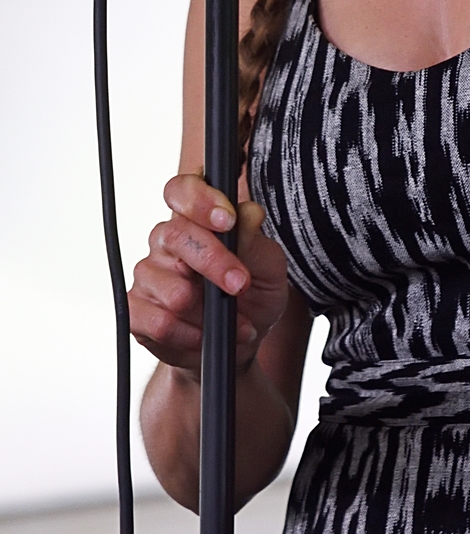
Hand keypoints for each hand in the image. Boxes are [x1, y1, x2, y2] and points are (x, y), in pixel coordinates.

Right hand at [129, 173, 288, 377]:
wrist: (238, 344)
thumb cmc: (252, 295)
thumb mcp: (268, 266)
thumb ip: (255, 239)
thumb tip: (248, 213)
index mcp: (196, 218)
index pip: (182, 189)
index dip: (201, 200)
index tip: (227, 220)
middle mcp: (167, 240)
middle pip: (178, 236)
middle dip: (215, 263)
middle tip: (241, 284)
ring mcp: (149, 274)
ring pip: (174, 289)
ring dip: (210, 312)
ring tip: (233, 321)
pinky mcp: (137, 309)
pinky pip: (159, 323)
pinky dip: (190, 335)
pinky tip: (204, 336)